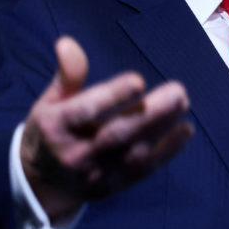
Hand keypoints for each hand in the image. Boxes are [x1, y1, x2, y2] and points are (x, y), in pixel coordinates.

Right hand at [20, 37, 192, 221]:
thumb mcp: (49, 102)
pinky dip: (167, 151)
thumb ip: (66, 75)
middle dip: (150, 113)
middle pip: (116, 134)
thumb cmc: (51, 130)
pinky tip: (185, 130)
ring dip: (162, 128)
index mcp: (56, 127)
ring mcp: (96, 174)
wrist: (44, 184)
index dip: (112, 96)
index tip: (138, 80)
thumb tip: (68, 43)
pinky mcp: (114, 186)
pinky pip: (144, 170)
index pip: (85, 111)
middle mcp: (75, 154)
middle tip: (177, 90)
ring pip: (134, 151)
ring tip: (183, 102)